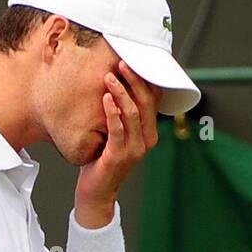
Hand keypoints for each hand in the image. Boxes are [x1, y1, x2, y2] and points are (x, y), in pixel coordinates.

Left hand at [74, 61, 162, 220]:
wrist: (96, 191)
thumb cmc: (102, 159)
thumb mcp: (117, 134)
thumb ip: (124, 115)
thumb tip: (118, 83)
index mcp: (149, 133)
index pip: (154, 100)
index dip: (145, 79)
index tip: (133, 60)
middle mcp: (146, 141)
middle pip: (146, 102)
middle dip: (134, 80)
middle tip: (121, 64)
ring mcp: (134, 149)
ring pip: (132, 113)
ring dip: (120, 92)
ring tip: (108, 77)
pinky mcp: (119, 155)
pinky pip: (118, 128)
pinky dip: (112, 111)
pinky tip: (105, 98)